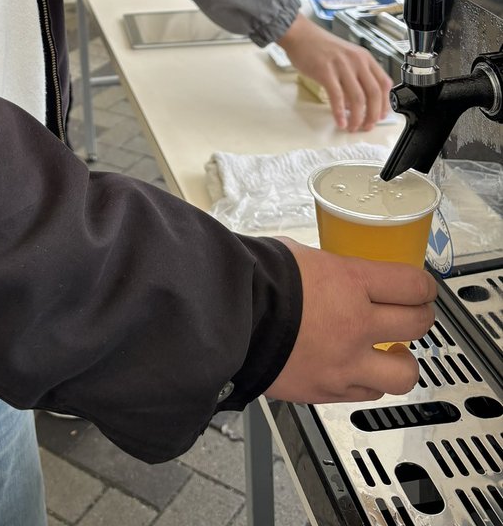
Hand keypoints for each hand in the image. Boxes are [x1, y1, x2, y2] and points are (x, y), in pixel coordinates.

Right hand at [265, 239, 435, 403]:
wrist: (225, 320)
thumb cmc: (252, 281)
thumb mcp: (295, 255)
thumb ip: (324, 268)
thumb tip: (328, 271)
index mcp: (350, 283)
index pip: (412, 285)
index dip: (424, 286)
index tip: (422, 288)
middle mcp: (356, 325)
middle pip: (418, 326)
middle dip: (421, 318)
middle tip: (414, 316)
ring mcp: (345, 363)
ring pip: (404, 374)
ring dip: (402, 362)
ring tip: (391, 354)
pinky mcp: (327, 391)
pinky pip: (365, 394)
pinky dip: (366, 382)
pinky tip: (355, 370)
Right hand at [278, 14, 391, 130]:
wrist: (300, 34)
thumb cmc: (320, 46)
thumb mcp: (346, 56)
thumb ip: (354, 76)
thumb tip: (355, 103)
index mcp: (364, 58)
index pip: (384, 83)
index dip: (385, 103)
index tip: (382, 115)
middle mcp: (356, 61)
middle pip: (373, 93)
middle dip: (373, 115)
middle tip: (368, 126)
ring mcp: (341, 67)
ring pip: (357, 98)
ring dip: (357, 117)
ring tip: (353, 126)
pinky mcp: (326, 72)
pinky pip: (337, 97)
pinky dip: (340, 113)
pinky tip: (340, 121)